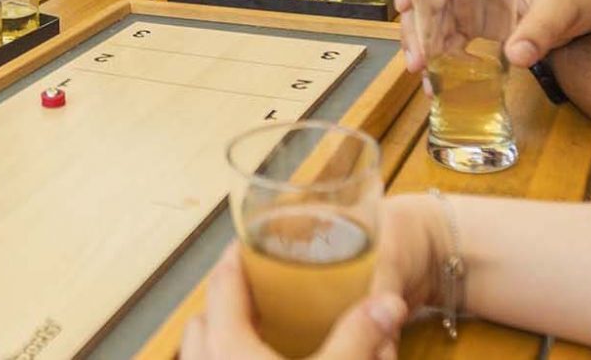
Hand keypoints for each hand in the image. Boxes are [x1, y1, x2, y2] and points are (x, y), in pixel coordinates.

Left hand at [180, 245, 407, 359]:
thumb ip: (361, 336)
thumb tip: (390, 301)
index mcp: (227, 347)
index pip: (223, 284)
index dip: (237, 258)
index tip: (252, 242)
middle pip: (205, 318)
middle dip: (229, 300)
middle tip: (262, 290)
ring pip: (200, 352)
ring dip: (223, 337)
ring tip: (260, 333)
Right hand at [391, 0, 590, 72]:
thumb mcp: (558, 11)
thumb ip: (538, 32)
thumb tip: (517, 57)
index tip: (402, 5)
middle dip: (413, 28)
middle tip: (416, 61)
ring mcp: (471, 2)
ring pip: (431, 21)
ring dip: (422, 48)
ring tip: (425, 78)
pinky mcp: (477, 24)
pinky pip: (448, 40)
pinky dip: (440, 59)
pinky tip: (443, 81)